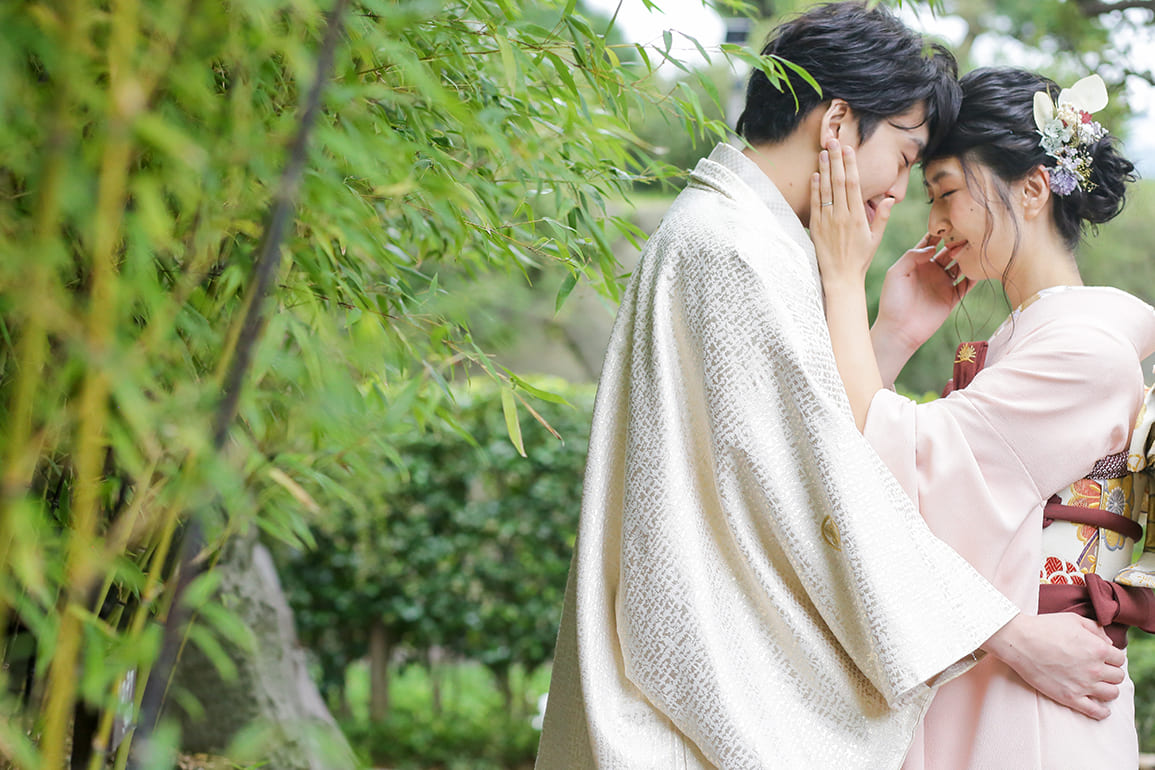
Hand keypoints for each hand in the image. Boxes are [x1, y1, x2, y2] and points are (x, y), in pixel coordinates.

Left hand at [809, 139, 893, 287]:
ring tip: (823, 151)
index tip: (848, 149)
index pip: (854, 184)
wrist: (840, 278)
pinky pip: (816, 204)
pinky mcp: (816, 228)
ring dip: (824, 169)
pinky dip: (815, 189)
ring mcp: (828, 221)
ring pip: (826, 190)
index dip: (851, 165)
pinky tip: (815, 175)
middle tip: (833, 141)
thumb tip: (888, 198)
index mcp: (858, 217)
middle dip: (836, 159)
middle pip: (839, 182)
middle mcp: (842, 216)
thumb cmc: (860, 258)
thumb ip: (881, 217)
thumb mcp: (875, 238)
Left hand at [873, 233, 974, 358]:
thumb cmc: (892, 301)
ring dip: (968, 256)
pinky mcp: (952, 297)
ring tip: (977, 245)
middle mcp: (932, 270)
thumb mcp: (896, 273)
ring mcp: (943, 283)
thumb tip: (933, 246)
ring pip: (961, 265)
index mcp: (917, 262)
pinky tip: (981, 266)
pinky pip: (967, 284)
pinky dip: (975, 276)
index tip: (951, 220)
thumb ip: (912, 256)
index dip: (940, 232)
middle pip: (950, 251)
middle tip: (969, 231)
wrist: (899, 330)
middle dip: (958, 241)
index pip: (931, 242)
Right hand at [981, 613, 1124, 719]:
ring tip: (1098, 685)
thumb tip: (1108, 642)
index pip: (1120, 658)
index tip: (1102, 657)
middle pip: (1118, 677)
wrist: (1019, 641)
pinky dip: (1103, 711)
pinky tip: (1102, 708)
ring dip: (1108, 689)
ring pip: (1112, 694)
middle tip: (1098, 669)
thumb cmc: (1044, 627)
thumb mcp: (1072, 619)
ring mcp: (1083, 685)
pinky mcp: (1070, 697)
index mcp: (1098, 649)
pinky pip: (1096, 711)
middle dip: (1110, 672)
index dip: (1111, 657)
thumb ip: (1095, 629)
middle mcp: (1095, 669)